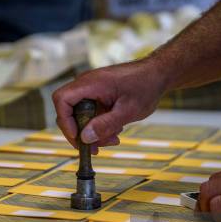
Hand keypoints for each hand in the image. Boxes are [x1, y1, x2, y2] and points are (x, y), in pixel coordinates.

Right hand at [52, 58, 167, 153]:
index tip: (78, 137)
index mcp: (91, 83)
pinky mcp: (99, 95)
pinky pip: (91, 113)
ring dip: (93, 132)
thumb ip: (105, 124)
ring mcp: (92, 89)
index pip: (62, 100)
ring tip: (113, 139)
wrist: (158, 74)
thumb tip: (85, 138)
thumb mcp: (128, 111)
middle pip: (69, 111)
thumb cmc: (146, 86)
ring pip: (81, 115)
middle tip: (95, 148)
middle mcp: (87, 84)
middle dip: (81, 133)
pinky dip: (100, 125)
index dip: (65, 121)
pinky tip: (115, 131)